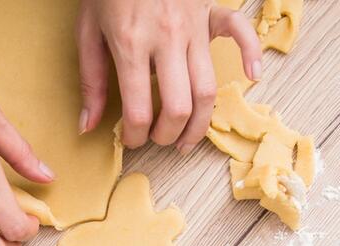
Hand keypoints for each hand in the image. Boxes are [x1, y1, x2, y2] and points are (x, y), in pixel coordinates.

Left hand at [76, 0, 261, 152]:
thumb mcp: (87, 31)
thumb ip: (90, 81)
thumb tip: (87, 125)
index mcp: (131, 44)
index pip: (138, 110)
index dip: (134, 136)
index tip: (131, 139)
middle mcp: (167, 39)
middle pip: (179, 107)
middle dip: (168, 135)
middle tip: (158, 139)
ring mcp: (193, 26)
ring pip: (208, 89)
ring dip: (200, 123)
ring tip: (187, 139)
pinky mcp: (210, 12)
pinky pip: (240, 33)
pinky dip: (251, 55)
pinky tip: (252, 77)